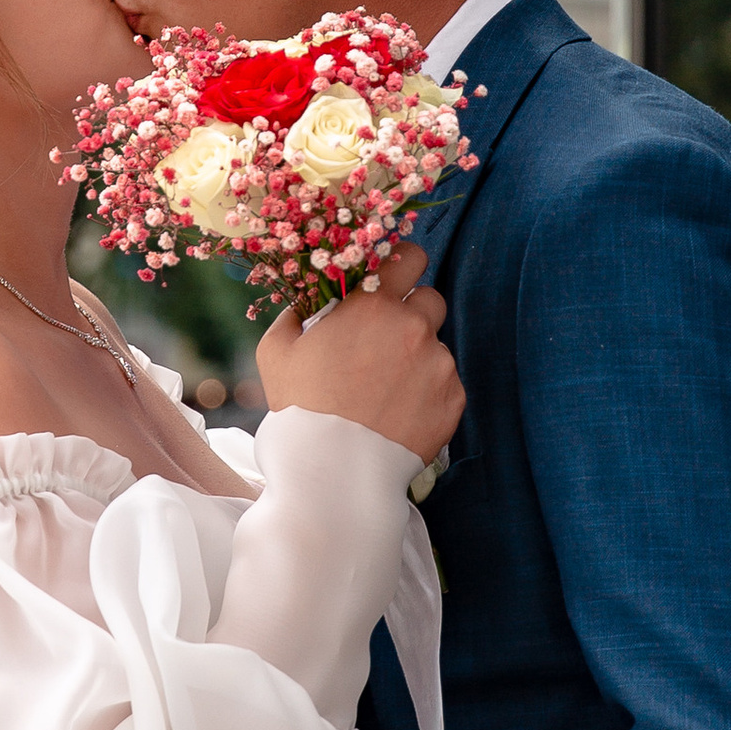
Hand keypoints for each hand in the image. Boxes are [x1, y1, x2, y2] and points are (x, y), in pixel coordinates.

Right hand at [256, 242, 462, 467]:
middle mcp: (412, 326)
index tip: (394, 281)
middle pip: (431, 298)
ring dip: (418, 358)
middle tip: (388, 341)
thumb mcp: (276, 351)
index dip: (402, 266)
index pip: (409, 256)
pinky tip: (399, 413)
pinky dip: (428, 394)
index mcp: (372, 305)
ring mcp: (438, 364)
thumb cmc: (299, 409)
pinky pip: (446, 384)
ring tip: (386, 391)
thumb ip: (295, 314)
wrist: (333, 472)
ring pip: (437, 346)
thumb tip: (307, 302)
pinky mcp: (453, 399)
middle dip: (413, 313)